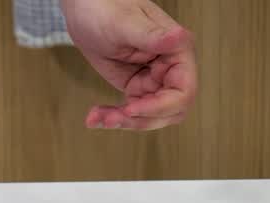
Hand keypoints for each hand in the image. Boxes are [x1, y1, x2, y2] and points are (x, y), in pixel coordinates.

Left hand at [60, 0, 196, 129]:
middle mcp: (169, 67)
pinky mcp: (134, 85)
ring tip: (97, 118)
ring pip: (149, 115)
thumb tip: (178, 39)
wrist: (86, 8)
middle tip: (112, 118)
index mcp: (177, 51)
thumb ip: (152, 35)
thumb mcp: (126, 23)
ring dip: (124, 122)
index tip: (131, 108)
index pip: (183, 91)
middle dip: (141, 120)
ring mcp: (152, 78)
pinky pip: (131, 111)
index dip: (160, 107)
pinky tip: (94, 117)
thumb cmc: (107, 7)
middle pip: (169, 111)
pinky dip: (112, 118)